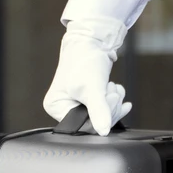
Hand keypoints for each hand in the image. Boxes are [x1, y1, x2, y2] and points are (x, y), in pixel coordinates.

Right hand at [42, 16, 131, 134]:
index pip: (82, 125)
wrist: (93, 40)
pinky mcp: (88, 99)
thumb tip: (103, 131)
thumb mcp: (92, 87)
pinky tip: (118, 91)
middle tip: (113, 91)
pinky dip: (114, 100)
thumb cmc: (84, 60)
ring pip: (102, 115)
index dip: (100, 117)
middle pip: (93, 121)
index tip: (110, 99)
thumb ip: (99, 110)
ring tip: (113, 86)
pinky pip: (105, 108)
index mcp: (55, 107)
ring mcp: (76, 103)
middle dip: (108, 107)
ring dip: (113, 101)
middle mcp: (63, 107)